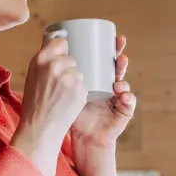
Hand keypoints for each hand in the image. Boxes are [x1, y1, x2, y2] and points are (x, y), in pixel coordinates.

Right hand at [11, 35, 87, 175]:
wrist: (39, 128)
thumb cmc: (34, 103)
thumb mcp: (32, 76)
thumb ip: (43, 60)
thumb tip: (53, 39)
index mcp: (41, 59)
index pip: (60, 42)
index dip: (62, 49)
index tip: (63, 54)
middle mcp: (55, 65)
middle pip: (71, 58)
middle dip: (68, 69)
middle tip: (58, 84)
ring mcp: (70, 77)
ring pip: (79, 72)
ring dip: (74, 81)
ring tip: (62, 95)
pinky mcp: (80, 90)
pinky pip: (84, 85)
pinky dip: (79, 92)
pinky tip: (68, 101)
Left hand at [70, 34, 136, 151]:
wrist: (82, 139)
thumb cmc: (72, 113)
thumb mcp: (65, 90)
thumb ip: (59, 72)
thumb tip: (46, 45)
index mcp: (99, 79)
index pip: (107, 61)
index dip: (112, 49)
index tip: (112, 36)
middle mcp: (111, 87)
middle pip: (118, 68)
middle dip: (121, 56)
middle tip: (119, 44)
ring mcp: (118, 99)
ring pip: (125, 83)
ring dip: (124, 74)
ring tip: (120, 68)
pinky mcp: (123, 113)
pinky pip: (129, 104)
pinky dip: (128, 98)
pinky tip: (124, 94)